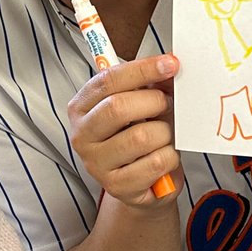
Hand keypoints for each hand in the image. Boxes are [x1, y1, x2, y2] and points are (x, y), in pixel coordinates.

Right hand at [67, 54, 182, 207]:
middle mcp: (82, 135)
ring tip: (164, 136)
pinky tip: (164, 157)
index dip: (142, 69)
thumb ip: (150, 85)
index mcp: (81, 107)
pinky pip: (155, 163)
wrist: (140, 183)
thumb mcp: (139, 105)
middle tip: (167, 105)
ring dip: (165, 133)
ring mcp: (96, 163)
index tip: (170, 64)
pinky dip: (169, 157)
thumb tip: (169, 68)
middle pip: (118, 107)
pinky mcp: (116, 186)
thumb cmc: (138, 135)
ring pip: (141, 137)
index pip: (108, 80)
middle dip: (154, 102)